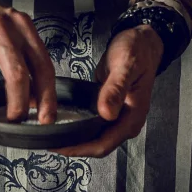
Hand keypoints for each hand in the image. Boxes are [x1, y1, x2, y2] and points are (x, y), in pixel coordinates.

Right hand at [0, 0, 56, 122]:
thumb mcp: (10, 28)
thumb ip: (24, 57)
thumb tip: (35, 97)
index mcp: (22, 27)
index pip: (43, 67)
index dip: (47, 97)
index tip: (46, 118)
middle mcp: (1, 30)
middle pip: (18, 79)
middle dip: (18, 107)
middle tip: (14, 117)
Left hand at [56, 26, 162, 156]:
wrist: (143, 42)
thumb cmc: (136, 51)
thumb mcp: (125, 65)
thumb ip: (116, 89)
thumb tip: (107, 114)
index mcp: (132, 117)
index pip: (104, 144)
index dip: (80, 149)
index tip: (57, 146)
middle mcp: (126, 122)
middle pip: (97, 145)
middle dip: (73, 147)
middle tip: (47, 142)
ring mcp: (118, 117)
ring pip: (94, 137)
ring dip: (74, 139)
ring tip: (51, 135)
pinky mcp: (110, 110)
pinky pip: (92, 125)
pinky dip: (78, 127)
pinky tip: (62, 122)